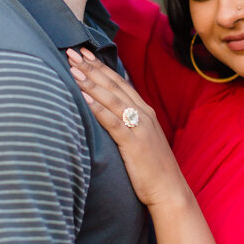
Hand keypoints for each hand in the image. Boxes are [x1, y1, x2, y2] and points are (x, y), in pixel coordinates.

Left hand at [67, 48, 186, 207]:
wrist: (170, 190)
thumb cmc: (153, 169)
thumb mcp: (141, 140)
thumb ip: (128, 124)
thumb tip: (108, 114)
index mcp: (145, 112)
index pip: (120, 83)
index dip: (101, 67)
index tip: (85, 53)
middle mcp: (144, 115)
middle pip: (114, 85)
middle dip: (92, 67)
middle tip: (73, 52)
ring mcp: (140, 128)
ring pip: (112, 99)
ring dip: (91, 82)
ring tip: (73, 69)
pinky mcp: (134, 143)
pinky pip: (113, 122)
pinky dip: (98, 108)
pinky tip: (83, 98)